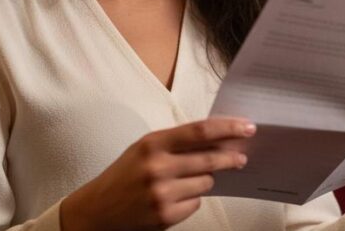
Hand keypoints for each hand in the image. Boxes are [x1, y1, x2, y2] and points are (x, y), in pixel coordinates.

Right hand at [60, 117, 254, 230]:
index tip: (247, 127)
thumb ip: (178, 142)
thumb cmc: (125, 174)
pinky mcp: (165, 216)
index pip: (200, 131)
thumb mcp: (145, 148)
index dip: (228, 128)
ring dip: (205, 180)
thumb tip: (219, 139)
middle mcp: (157, 168)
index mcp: (153, 143)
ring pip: (205, 183)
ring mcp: (162, 194)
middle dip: (231, 158)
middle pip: (209, 160)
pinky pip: (195, 204)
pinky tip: (174, 198)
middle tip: (242, 157)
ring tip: (186, 180)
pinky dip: (191, 200)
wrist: (97, 210)